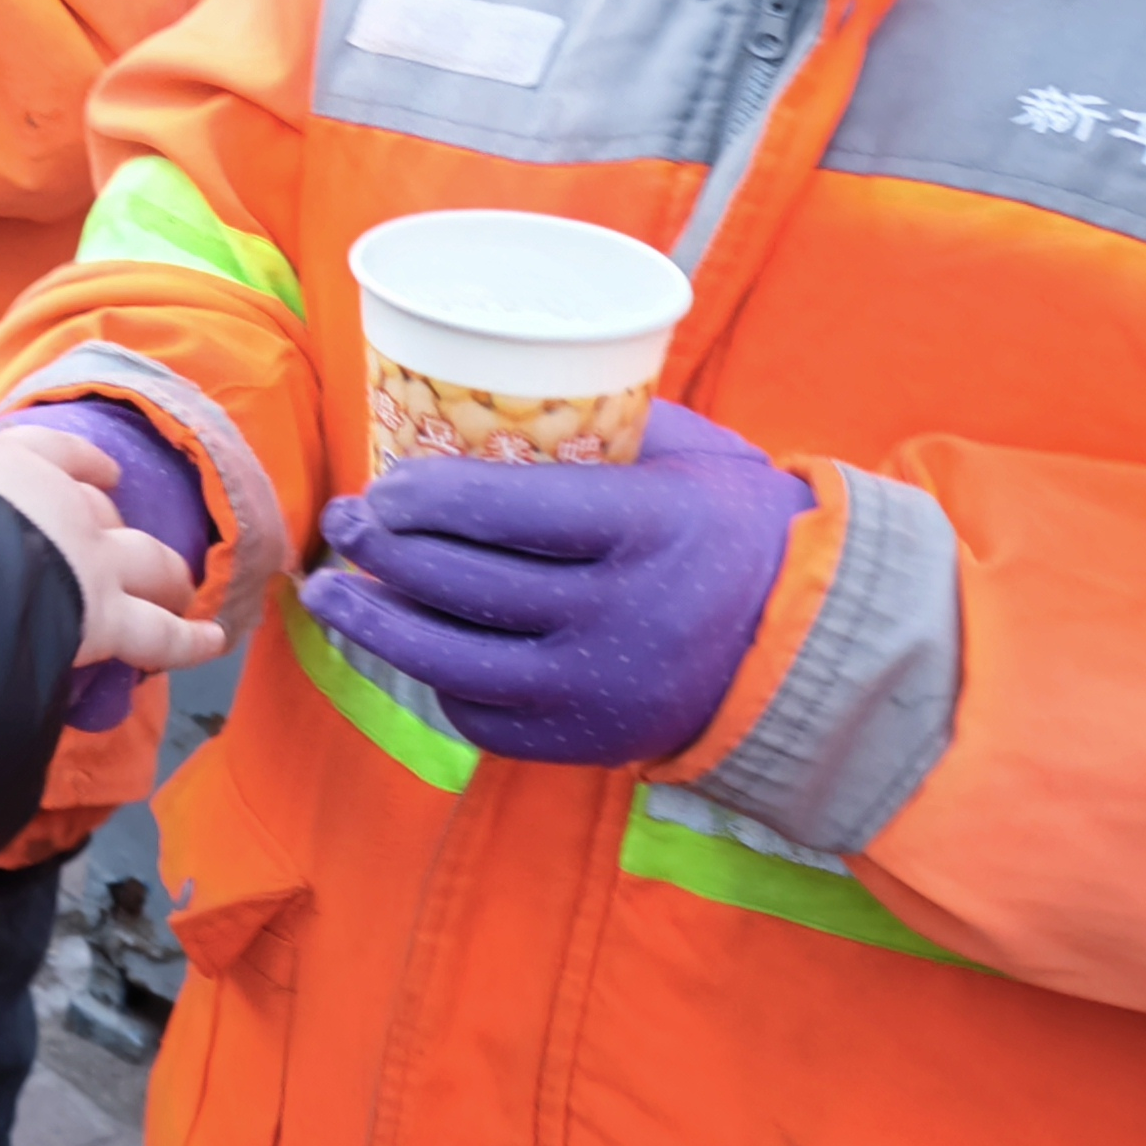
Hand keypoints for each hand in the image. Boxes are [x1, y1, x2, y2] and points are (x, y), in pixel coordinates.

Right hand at [0, 429, 228, 688]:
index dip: (79, 463)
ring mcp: (92, 559)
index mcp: (1, 467)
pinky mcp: (109, 618)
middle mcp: (58, 503)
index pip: (49, 452)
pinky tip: (214, 639)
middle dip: (117, 524)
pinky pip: (162, 635)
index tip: (100, 472)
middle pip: (103, 509)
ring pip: (148, 563)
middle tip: (122, 546)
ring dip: (166, 575)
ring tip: (177, 588)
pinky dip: (193, 639)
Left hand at [298, 405, 810, 767]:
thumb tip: (490, 402)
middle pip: (459, 582)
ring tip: (330, 592)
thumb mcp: (697, 454)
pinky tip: (408, 642)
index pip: (499, 508)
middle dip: (382, 549)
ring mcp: (593, 690)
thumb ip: (607, 425)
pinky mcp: (581, 744)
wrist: (815, 650)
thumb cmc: (743, 530)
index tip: (384, 482)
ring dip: (372, 623)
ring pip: (448, 658)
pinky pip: (479, 712)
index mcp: (644, 528)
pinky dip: (435, 676)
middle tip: (347, 520)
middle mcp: (614, 616)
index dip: (420, 495)